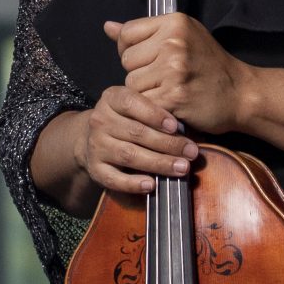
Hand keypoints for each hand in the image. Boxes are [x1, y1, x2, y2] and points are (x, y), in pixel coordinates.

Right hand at [73, 85, 197, 196]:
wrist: (93, 138)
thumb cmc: (126, 120)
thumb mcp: (136, 107)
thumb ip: (155, 113)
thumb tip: (184, 130)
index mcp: (111, 99)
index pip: (131, 103)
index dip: (154, 114)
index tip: (175, 126)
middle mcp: (100, 120)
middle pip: (136, 132)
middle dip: (167, 143)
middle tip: (191, 152)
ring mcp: (96, 145)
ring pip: (129, 155)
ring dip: (158, 163)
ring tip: (182, 168)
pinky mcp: (95, 168)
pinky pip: (114, 178)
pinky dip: (133, 183)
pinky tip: (152, 184)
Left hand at [108, 14, 257, 133]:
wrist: (241, 94)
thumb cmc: (210, 65)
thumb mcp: (182, 37)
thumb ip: (144, 32)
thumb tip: (108, 26)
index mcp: (174, 22)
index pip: (126, 33)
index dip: (130, 49)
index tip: (147, 59)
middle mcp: (173, 42)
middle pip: (126, 60)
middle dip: (139, 72)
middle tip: (164, 77)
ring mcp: (173, 69)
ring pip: (132, 84)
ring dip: (145, 92)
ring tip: (169, 90)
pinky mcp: (173, 96)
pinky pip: (143, 103)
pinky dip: (153, 108)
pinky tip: (171, 104)